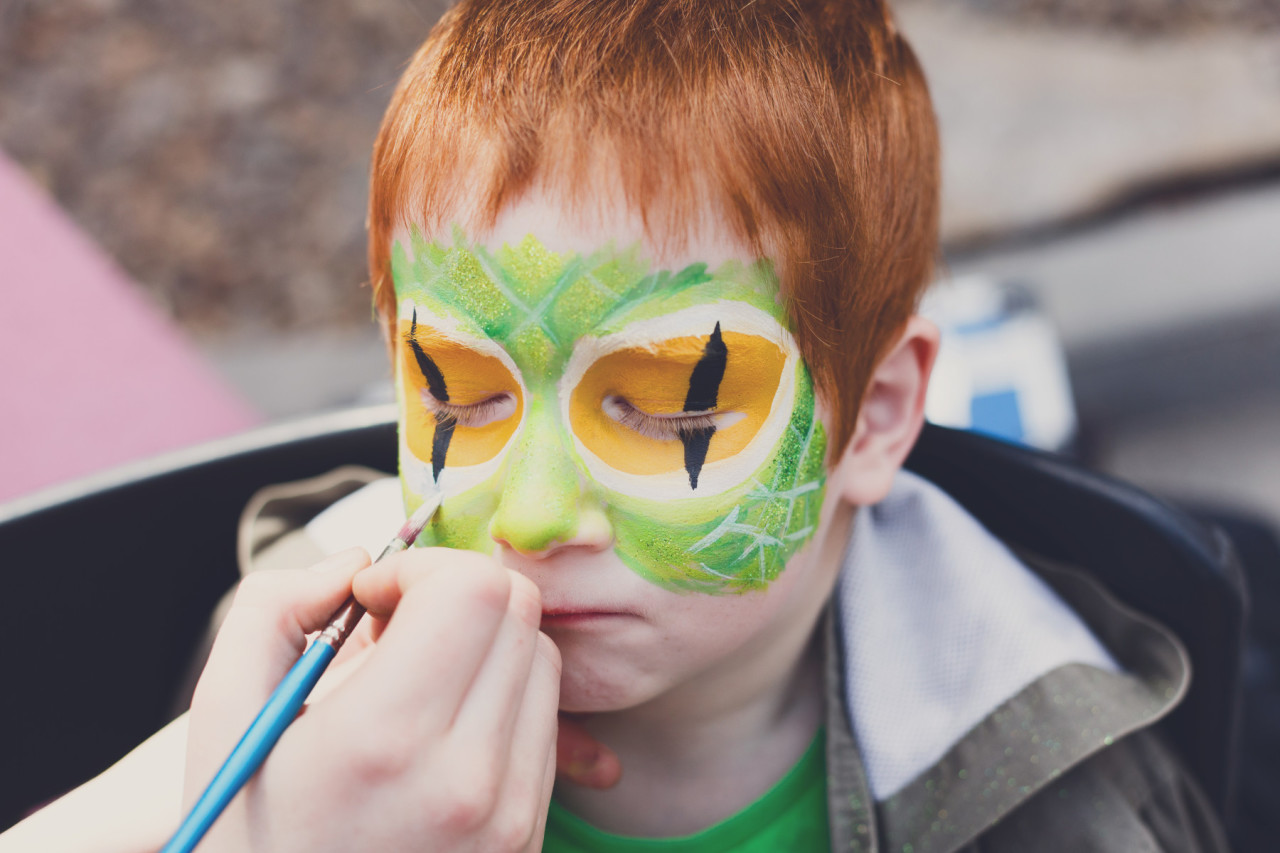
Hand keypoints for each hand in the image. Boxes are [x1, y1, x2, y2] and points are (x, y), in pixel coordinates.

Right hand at [185, 547, 560, 852]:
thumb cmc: (247, 833)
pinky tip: (440, 729)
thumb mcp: (224, 715)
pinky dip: (501, 699)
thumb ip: (276, 608)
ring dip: (484, 646)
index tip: (374, 600)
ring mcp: (510, 816)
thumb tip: (356, 560)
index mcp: (383, 739)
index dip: (422, 568)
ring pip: (541, 661)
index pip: (474, 590)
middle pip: (517, 613)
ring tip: (417, 683)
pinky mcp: (529, 837)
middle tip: (396, 630)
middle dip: (455, 595)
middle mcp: (466, 778)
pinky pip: (543, 724)